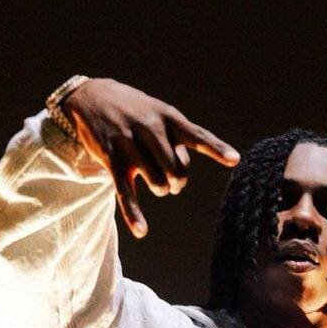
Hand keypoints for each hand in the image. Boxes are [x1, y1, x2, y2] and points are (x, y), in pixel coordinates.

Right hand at [62, 77, 239, 238]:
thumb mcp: (162, 114)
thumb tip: (180, 177)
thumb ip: (179, 141)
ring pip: (158, 183)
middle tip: (173, 180)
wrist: (91, 96)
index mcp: (169, 117)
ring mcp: (129, 143)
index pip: (197, 136)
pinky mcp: (111, 159)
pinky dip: (133, 213)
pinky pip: (125, 192)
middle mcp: (150, 128)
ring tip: (158, 182)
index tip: (235, 159)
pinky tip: (141, 231)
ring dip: (162, 189)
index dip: (216, 149)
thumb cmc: (139, 112)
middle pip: (178, 170)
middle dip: (178, 182)